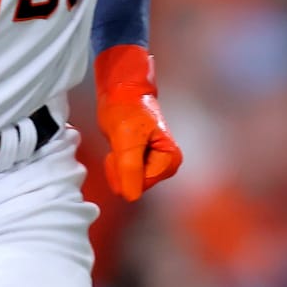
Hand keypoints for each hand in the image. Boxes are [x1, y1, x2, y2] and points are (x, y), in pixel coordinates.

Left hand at [94, 45, 182, 201]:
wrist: (120, 90)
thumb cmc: (125, 107)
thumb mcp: (125, 138)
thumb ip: (130, 168)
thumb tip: (131, 196)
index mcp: (170, 159)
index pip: (141, 184)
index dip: (125, 168)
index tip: (124, 145)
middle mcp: (166, 164)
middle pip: (136, 185)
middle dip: (122, 167)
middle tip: (121, 142)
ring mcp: (154, 164)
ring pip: (128, 181)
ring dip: (117, 164)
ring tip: (121, 141)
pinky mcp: (142, 162)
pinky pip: (124, 174)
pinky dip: (116, 162)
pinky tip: (119, 145)